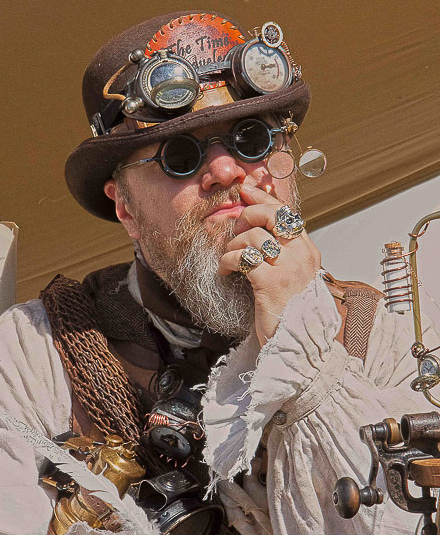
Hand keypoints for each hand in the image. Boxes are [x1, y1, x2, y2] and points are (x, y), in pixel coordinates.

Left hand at [219, 182, 320, 344]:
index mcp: (308, 252)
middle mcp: (302, 256)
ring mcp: (288, 268)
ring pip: (254, 236)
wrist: (296, 345)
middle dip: (248, 216)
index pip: (286, 214)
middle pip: (272, 216)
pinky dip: (228, 262)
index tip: (247, 189)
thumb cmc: (290, 312)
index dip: (264, 198)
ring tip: (231, 261)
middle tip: (237, 232)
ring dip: (234, 246)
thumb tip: (259, 231)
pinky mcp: (270, 283)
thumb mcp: (292, 278)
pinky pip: (242, 258)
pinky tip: (227, 272)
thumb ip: (282, 254)